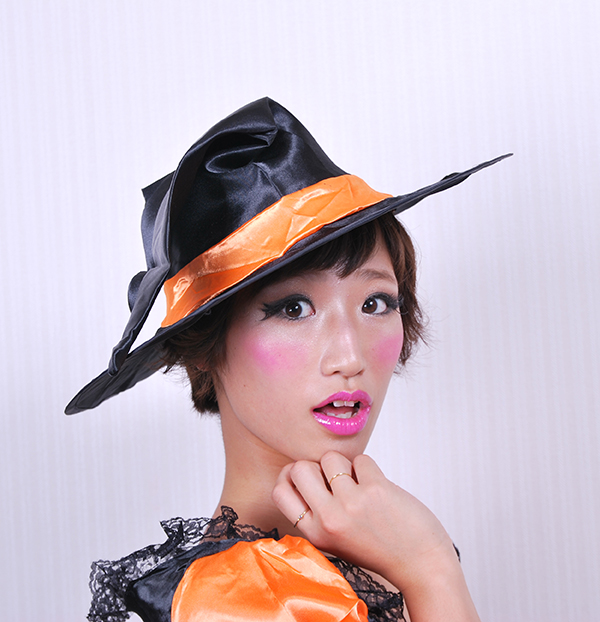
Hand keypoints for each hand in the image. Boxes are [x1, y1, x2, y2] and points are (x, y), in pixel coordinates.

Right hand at [272, 451, 480, 620]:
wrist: (421, 564)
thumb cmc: (378, 548)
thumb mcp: (336, 539)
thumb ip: (318, 512)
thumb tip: (304, 469)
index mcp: (314, 533)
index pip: (279, 491)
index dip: (289, 476)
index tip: (306, 476)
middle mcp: (328, 519)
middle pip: (299, 467)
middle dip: (316, 466)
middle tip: (335, 480)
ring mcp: (351, 504)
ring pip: (331, 458)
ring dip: (346, 465)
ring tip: (360, 485)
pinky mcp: (375, 490)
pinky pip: (360, 459)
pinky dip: (369, 468)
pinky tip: (378, 488)